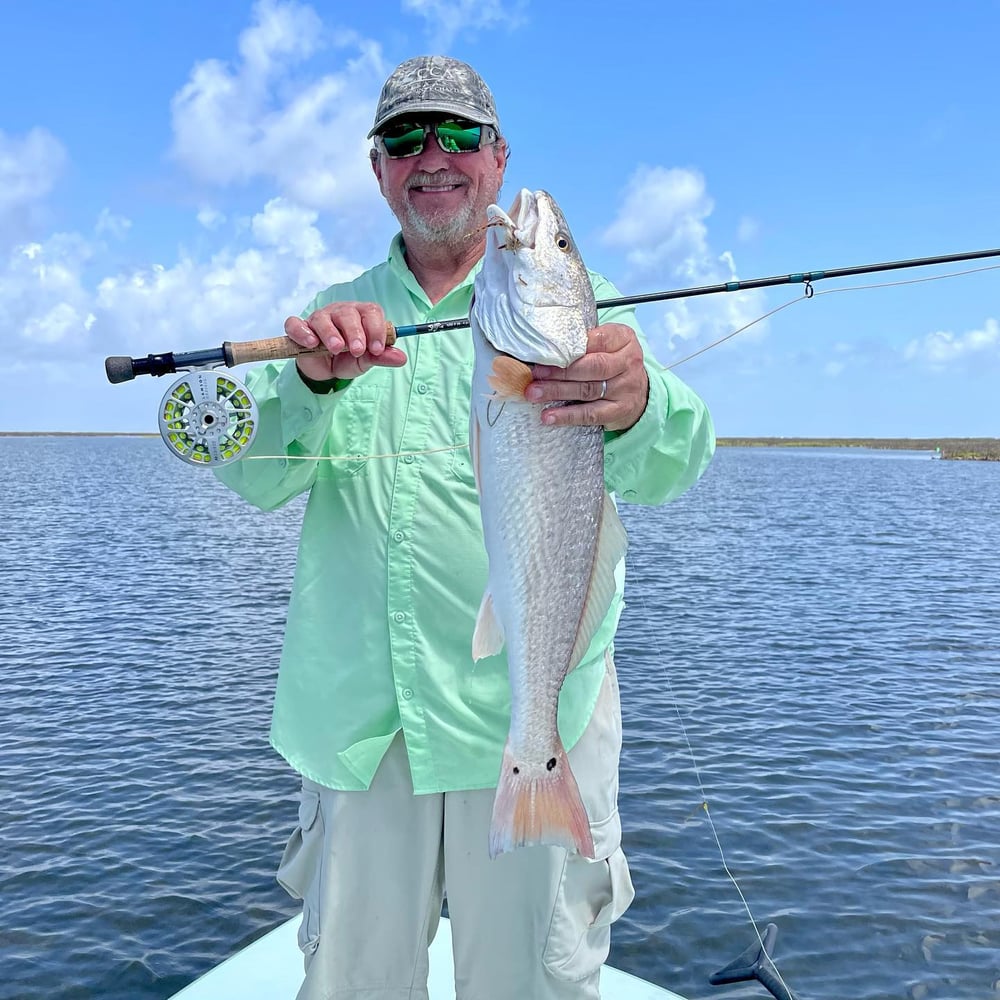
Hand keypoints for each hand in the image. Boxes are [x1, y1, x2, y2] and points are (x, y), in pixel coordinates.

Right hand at [285, 301, 407, 382]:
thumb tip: (401, 358)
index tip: (378, 348)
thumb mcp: (366, 360)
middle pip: (348, 313)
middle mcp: (340, 313)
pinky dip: (302, 331)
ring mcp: (319, 319)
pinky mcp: (300, 329)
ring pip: (323, 318)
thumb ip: (382, 357)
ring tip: (337, 349)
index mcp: (361, 316)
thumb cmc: (348, 358)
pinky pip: (296, 324)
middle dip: (355, 332)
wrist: (326, 370)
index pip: (371, 312)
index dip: (376, 328)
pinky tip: (311, 342)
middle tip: (358, 350)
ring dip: (331, 333)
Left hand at [524, 323, 648, 431]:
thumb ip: (585, 342)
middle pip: (592, 367)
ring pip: (587, 390)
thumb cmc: (613, 362)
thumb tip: (545, 347)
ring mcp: (625, 388)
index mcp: (624, 339)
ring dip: (558, 392)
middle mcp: (628, 363)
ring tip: (534, 393)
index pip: (598, 340)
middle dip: (560, 371)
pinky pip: (590, 414)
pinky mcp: (619, 411)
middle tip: (536, 374)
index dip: (571, 347)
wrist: (638, 391)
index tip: (547, 351)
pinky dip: (567, 416)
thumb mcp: (607, 344)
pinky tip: (549, 416)